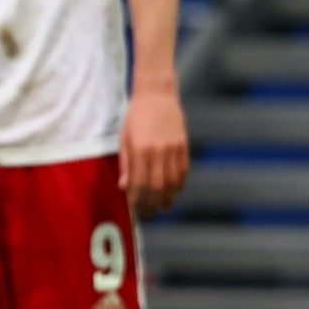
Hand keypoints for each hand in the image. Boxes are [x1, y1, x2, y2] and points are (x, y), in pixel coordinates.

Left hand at [120, 89, 188, 218]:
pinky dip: (180, 184)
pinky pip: (184, 170)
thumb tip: (124, 187)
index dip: (136, 199)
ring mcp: (173, 148)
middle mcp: (158, 150)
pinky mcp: (184, 144)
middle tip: (149, 214)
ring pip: (173, 181)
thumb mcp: (124, 137)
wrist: (157, 94)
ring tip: (163, 207)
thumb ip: (125, 163)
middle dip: (152, 204)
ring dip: (168, 198)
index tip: (134, 209)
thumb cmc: (136, 116)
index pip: (138, 182)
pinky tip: (174, 191)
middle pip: (157, 186)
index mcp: (140, 148)